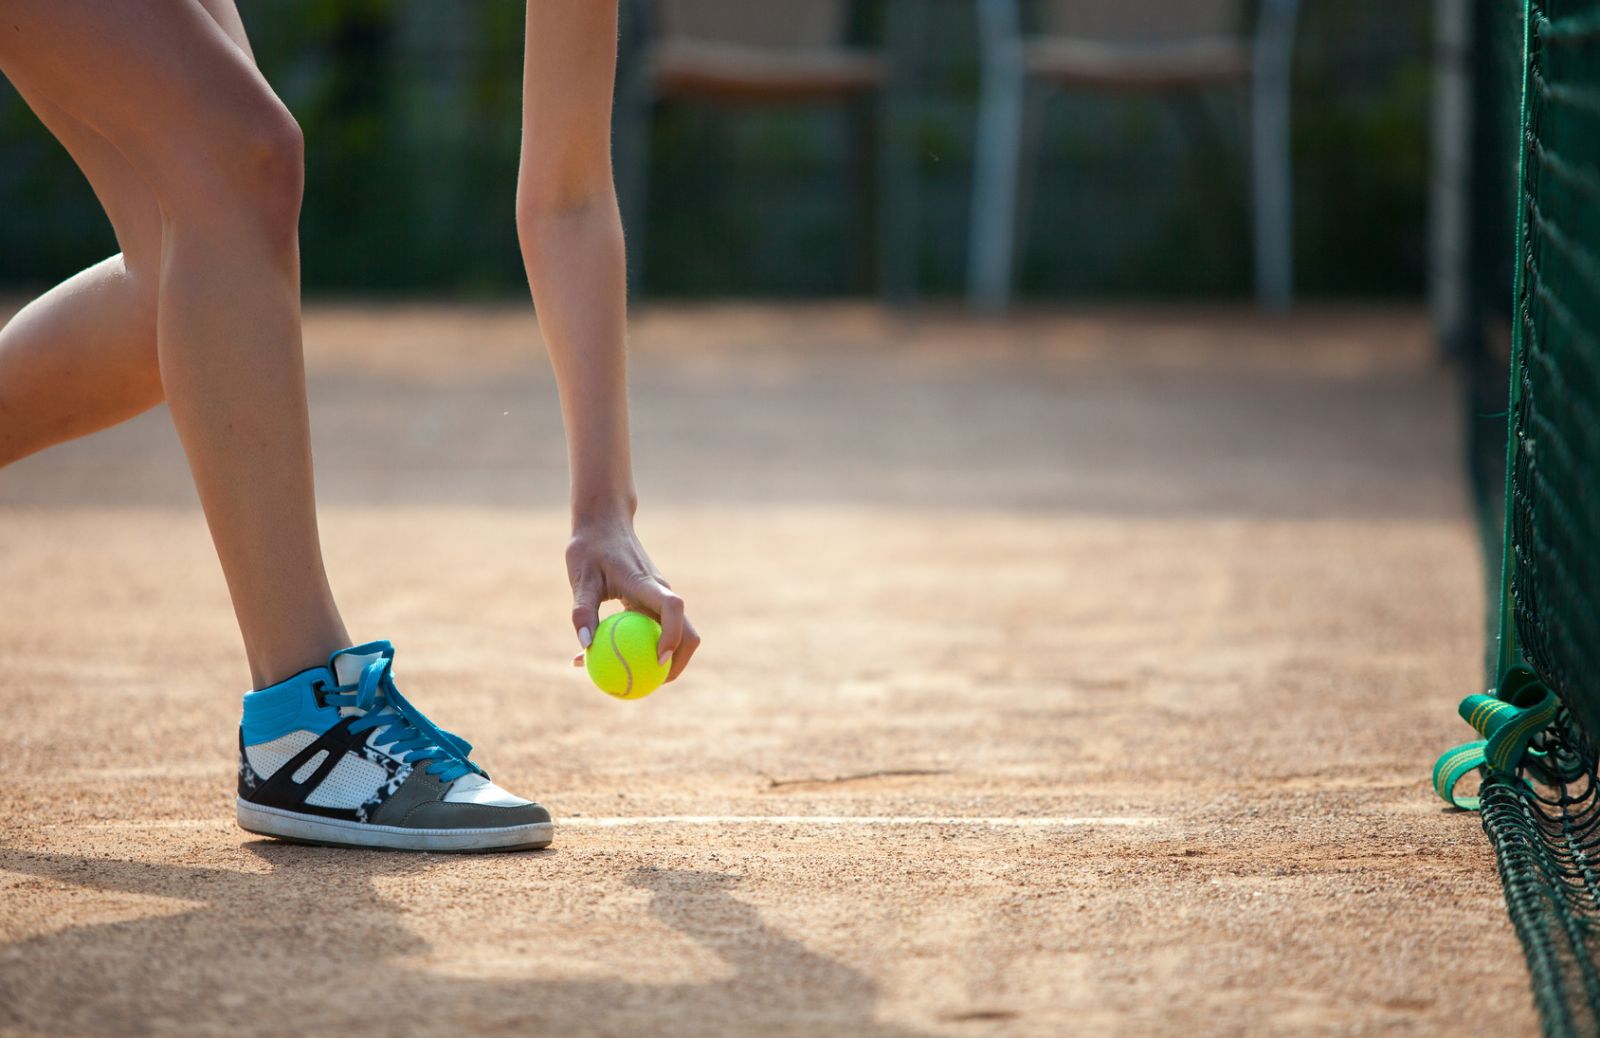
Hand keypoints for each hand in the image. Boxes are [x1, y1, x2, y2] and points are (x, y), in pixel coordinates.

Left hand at [566, 517, 699, 682]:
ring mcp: (660, 597)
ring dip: (664, 659)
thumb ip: (582, 610)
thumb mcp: (580, 577)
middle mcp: (661, 592)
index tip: (657, 661)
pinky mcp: (652, 600)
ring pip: (677, 634)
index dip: (672, 637)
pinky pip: (657, 629)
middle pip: (687, 632)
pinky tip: (614, 659)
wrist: (604, 522)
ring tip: (634, 681)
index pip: (673, 609)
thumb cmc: (590, 547)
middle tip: (650, 686)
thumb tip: (584, 646)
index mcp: (648, 584)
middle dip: (677, 663)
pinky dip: (647, 647)